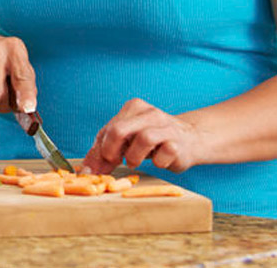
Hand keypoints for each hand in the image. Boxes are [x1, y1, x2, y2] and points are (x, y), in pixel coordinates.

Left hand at [81, 98, 202, 173]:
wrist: (191, 139)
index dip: (101, 149)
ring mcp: (166, 126)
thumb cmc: (153, 140)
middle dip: (112, 151)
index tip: (99, 165)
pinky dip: (157, 163)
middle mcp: (149, 113)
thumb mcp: (128, 140)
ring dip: (134, 157)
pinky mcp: (178, 143)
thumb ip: (106, 151)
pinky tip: (159, 160)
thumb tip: (87, 171)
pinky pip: (163, 155)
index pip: (109, 128)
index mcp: (133, 107)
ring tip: (135, 161)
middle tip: (115, 161)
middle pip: (120, 130)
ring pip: (143, 139)